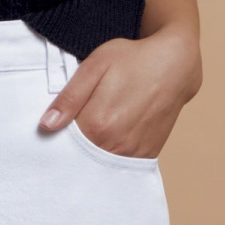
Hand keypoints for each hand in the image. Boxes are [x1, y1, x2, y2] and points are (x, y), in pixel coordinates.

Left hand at [38, 26, 201, 158]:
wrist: (176, 64)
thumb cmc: (133, 59)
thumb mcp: (95, 66)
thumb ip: (70, 97)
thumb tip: (47, 125)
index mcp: (97, 124)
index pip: (62, 144)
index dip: (54, 137)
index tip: (51, 130)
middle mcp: (115, 144)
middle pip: (79, 158)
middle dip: (70, 149)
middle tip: (71, 130)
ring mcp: (132, 152)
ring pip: (99, 165)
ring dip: (90, 155)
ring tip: (92, 132)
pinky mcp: (146, 155)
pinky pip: (119, 166)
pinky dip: (109, 158)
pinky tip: (107, 141)